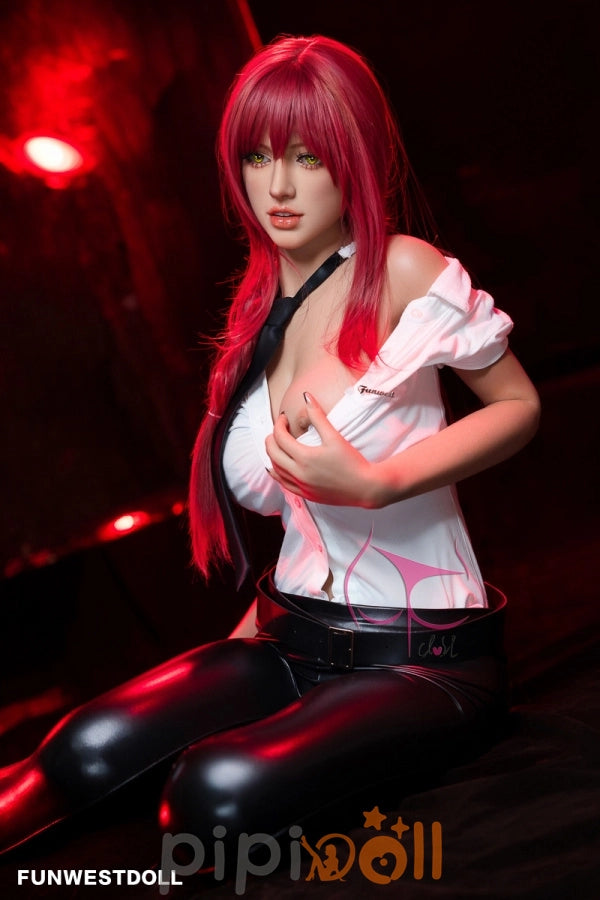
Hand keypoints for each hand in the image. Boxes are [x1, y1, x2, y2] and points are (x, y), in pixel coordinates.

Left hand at [265, 392, 378, 506]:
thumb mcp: (334, 437)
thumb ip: (318, 416)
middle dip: (271, 439)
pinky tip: (278, 467)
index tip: (284, 419)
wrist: (365, 487)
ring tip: (277, 445)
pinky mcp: (306, 494)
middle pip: (273, 453)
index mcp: (305, 457)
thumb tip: (306, 397)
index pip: (280, 438)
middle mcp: (299, 473)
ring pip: (275, 470)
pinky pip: (283, 484)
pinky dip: (277, 473)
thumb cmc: (352, 462)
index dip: (279, 425)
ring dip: (272, 456)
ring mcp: (301, 486)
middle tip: (278, 430)